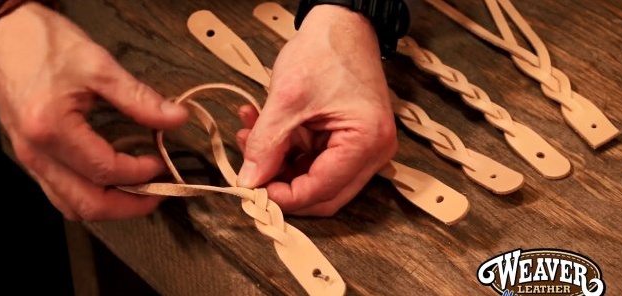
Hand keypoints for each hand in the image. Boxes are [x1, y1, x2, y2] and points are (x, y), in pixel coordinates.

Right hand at [0, 3, 187, 219]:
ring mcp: (29, 159)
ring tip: (138, 191)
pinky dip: (89, 197)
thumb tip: (177, 118)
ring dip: (110, 206)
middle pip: (87, 204)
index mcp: (52, 130)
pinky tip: (110, 183)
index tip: (161, 162)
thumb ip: (139, 98)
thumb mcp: (99, 65)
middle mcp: (36, 153)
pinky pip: (59, 193)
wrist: (1, 36)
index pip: (106, 170)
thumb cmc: (44, 44)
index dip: (140, 173)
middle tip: (158, 193)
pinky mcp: (29, 157)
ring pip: (71, 206)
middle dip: (129, 206)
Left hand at [235, 5, 396, 215]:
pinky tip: (261, 130)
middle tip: (249, 174)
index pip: (321, 191)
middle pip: (323, 194)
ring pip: (315, 179)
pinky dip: (288, 151)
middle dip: (282, 186)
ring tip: (248, 138)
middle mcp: (373, 151)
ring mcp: (364, 147)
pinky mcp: (349, 140)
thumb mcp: (286, 98)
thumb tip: (249, 180)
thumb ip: (265, 144)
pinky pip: (315, 160)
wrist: (342, 24)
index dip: (282, 197)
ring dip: (280, 166)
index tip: (250, 190)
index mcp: (366, 142)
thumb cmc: (326, 50)